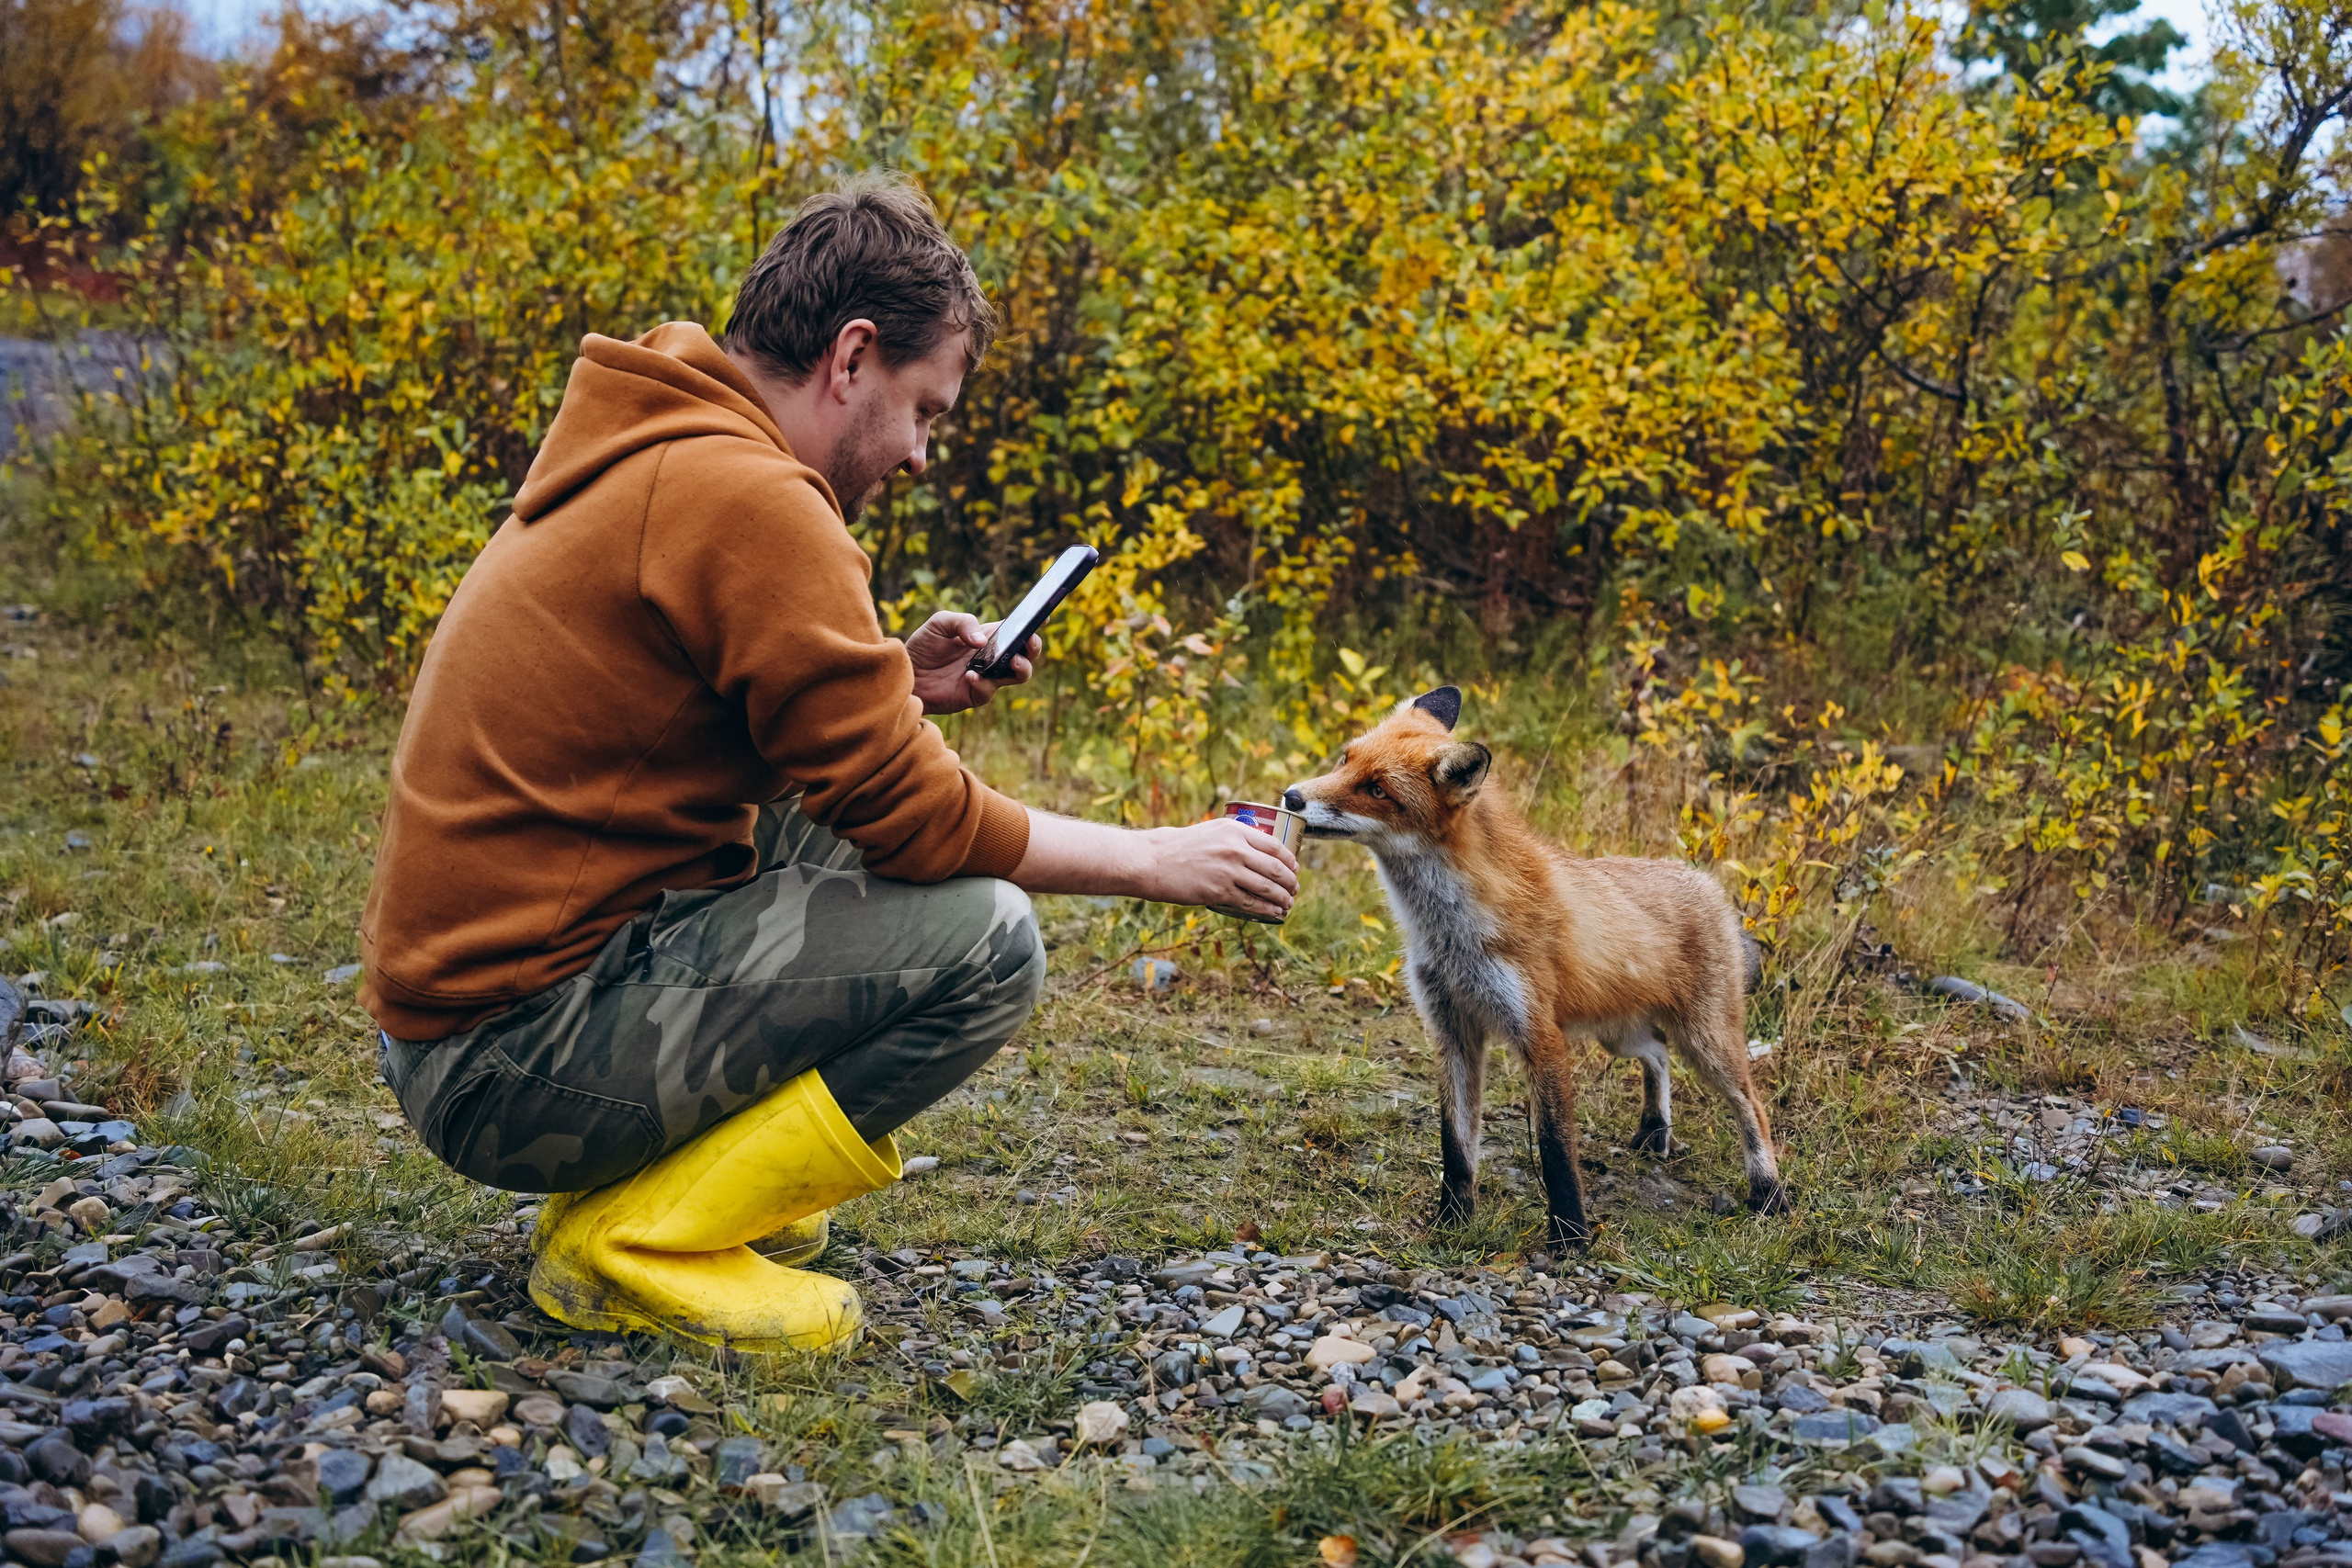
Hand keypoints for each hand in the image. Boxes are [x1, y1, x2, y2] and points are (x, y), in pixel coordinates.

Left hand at [903, 610, 1039, 715]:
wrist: (904, 674)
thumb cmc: (923, 646)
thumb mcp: (939, 624)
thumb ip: (963, 623)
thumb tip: (982, 641)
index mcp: (989, 636)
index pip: (1017, 628)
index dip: (1034, 622)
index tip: (1044, 616)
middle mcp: (993, 656)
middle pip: (1027, 653)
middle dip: (1034, 646)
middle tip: (1029, 641)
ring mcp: (988, 676)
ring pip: (1020, 674)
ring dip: (1022, 667)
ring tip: (1013, 661)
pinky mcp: (976, 694)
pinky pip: (989, 690)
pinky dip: (984, 682)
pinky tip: (971, 675)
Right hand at [1137, 818, 1300, 916]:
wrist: (1153, 861)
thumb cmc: (1180, 846)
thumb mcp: (1211, 830)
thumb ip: (1235, 837)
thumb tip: (1258, 851)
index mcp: (1235, 830)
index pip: (1274, 846)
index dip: (1290, 861)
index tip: (1295, 869)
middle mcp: (1235, 849)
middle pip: (1275, 868)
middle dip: (1290, 882)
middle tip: (1295, 889)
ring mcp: (1228, 871)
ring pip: (1267, 888)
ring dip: (1283, 898)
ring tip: (1288, 903)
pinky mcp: (1219, 891)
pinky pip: (1251, 903)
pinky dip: (1267, 909)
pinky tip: (1274, 913)